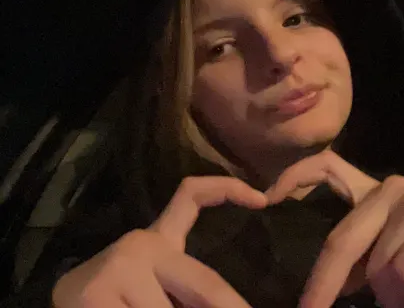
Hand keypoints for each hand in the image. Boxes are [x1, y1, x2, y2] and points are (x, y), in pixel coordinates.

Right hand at [52, 177, 266, 307]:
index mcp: (158, 242)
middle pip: (205, 284)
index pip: (191, 196)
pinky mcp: (95, 295)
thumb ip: (190, 288)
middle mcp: (141, 245)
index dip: (228, 189)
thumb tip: (236, 303)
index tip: (263, 201)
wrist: (58, 307)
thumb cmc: (114, 300)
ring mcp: (118, 268)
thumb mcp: (157, 288)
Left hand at [265, 150, 403, 307]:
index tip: (266, 198)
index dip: (293, 177)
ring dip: (389, 298)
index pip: (325, 166)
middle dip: (323, 285)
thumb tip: (321, 287)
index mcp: (370, 192)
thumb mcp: (383, 250)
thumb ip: (356, 256)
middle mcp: (388, 188)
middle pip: (342, 240)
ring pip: (378, 269)